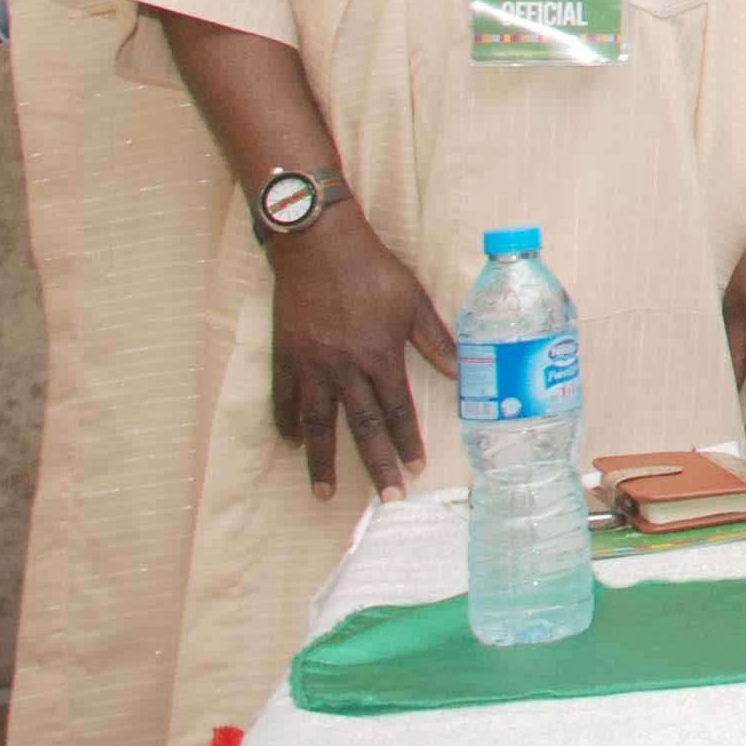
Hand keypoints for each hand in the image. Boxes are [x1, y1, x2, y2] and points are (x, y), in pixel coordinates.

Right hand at [266, 211, 457, 502]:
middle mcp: (345, 369)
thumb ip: (436, 340)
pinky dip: (286, 423)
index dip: (406, 441)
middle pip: (361, 427)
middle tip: (385, 498)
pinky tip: (291, 444)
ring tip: (325, 493)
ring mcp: (311, 366)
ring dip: (322, 461)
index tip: (415, 470)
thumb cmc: (372, 271)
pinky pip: (283, 399)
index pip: (396, 410)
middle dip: (375, 465)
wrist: (319, 248)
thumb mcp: (413, 301)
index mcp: (380, 356)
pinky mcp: (285, 357)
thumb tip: (462, 371)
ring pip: (317, 424)